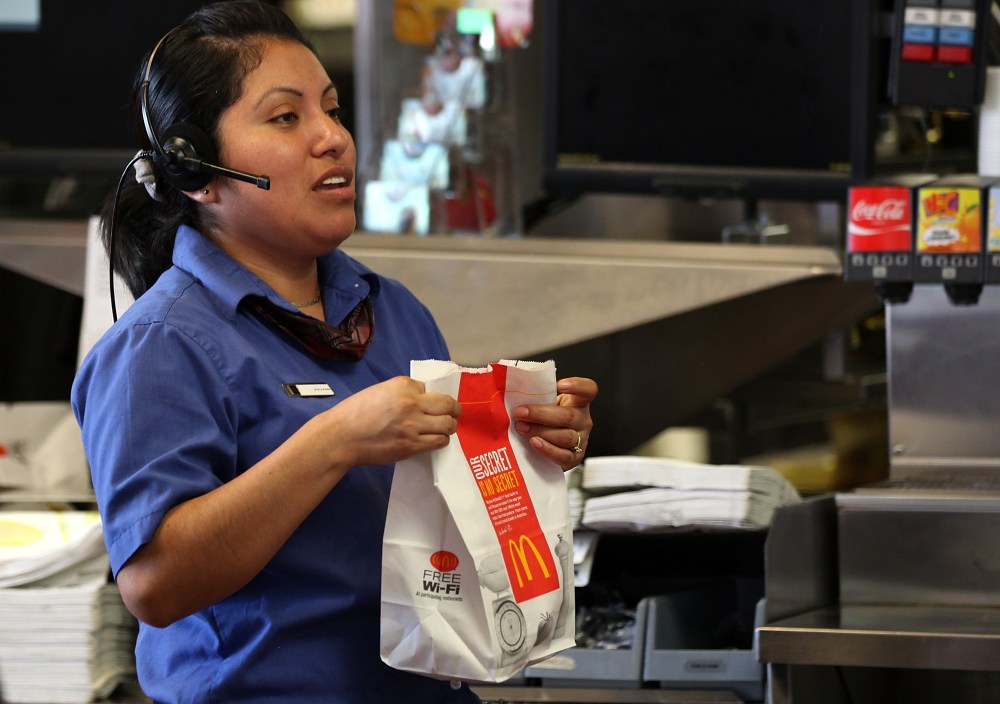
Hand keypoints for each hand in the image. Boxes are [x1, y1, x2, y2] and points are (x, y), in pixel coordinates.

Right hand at [324, 376, 460, 467]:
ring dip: (449, 426)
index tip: (433, 403)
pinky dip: (441, 439)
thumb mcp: (380, 391)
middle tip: (453, 414)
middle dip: (454, 410)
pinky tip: (434, 438)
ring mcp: (413, 425)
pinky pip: (439, 441)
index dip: (433, 396)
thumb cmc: (355, 413)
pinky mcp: (412, 445)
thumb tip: (423, 399)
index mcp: (402, 385)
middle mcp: (411, 403)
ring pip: (448, 424)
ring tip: (445, 428)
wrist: (341, 437)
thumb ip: (403, 393)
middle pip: (448, 405)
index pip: (431, 387)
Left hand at [513, 376, 597, 470]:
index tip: (560, 385)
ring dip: (540, 431)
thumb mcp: (545, 404)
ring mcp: (581, 440)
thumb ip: (536, 396)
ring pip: (565, 436)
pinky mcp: (574, 458)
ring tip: (521, 428)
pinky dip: (547, 449)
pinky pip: (563, 456)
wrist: (549, 445)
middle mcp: (583, 420)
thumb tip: (510, 388)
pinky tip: (534, 443)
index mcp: (578, 402)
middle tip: (520, 412)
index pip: (588, 390)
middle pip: (569, 416)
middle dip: (541, 414)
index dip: (577, 386)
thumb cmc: (545, 419)